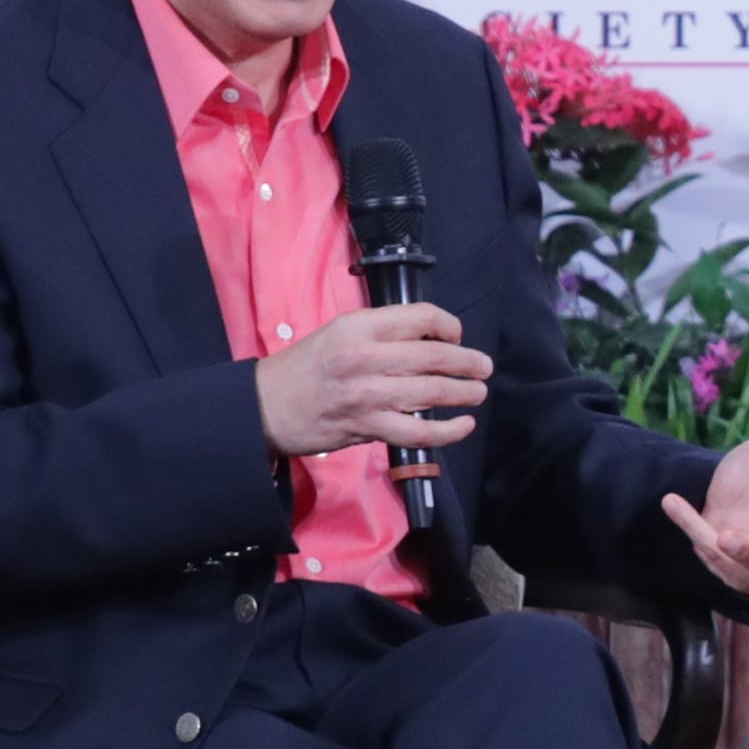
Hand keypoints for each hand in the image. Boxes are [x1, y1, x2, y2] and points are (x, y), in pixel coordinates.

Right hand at [259, 303, 491, 457]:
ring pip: (431, 392)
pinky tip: (462, 425)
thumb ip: (381, 333)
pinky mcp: (368, 427)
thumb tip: (429, 339)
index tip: (456, 336)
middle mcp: (366, 356)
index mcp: (359, 326)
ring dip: (464, 393)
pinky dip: (447, 431)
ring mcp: (368, 394)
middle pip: (434, 356)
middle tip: (483, 367)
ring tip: (478, 393)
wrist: (265, 406)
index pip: (420, 317)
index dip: (449, 326)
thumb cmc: (305, 367)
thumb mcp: (338, 332)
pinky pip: (418, 432)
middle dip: (467, 362)